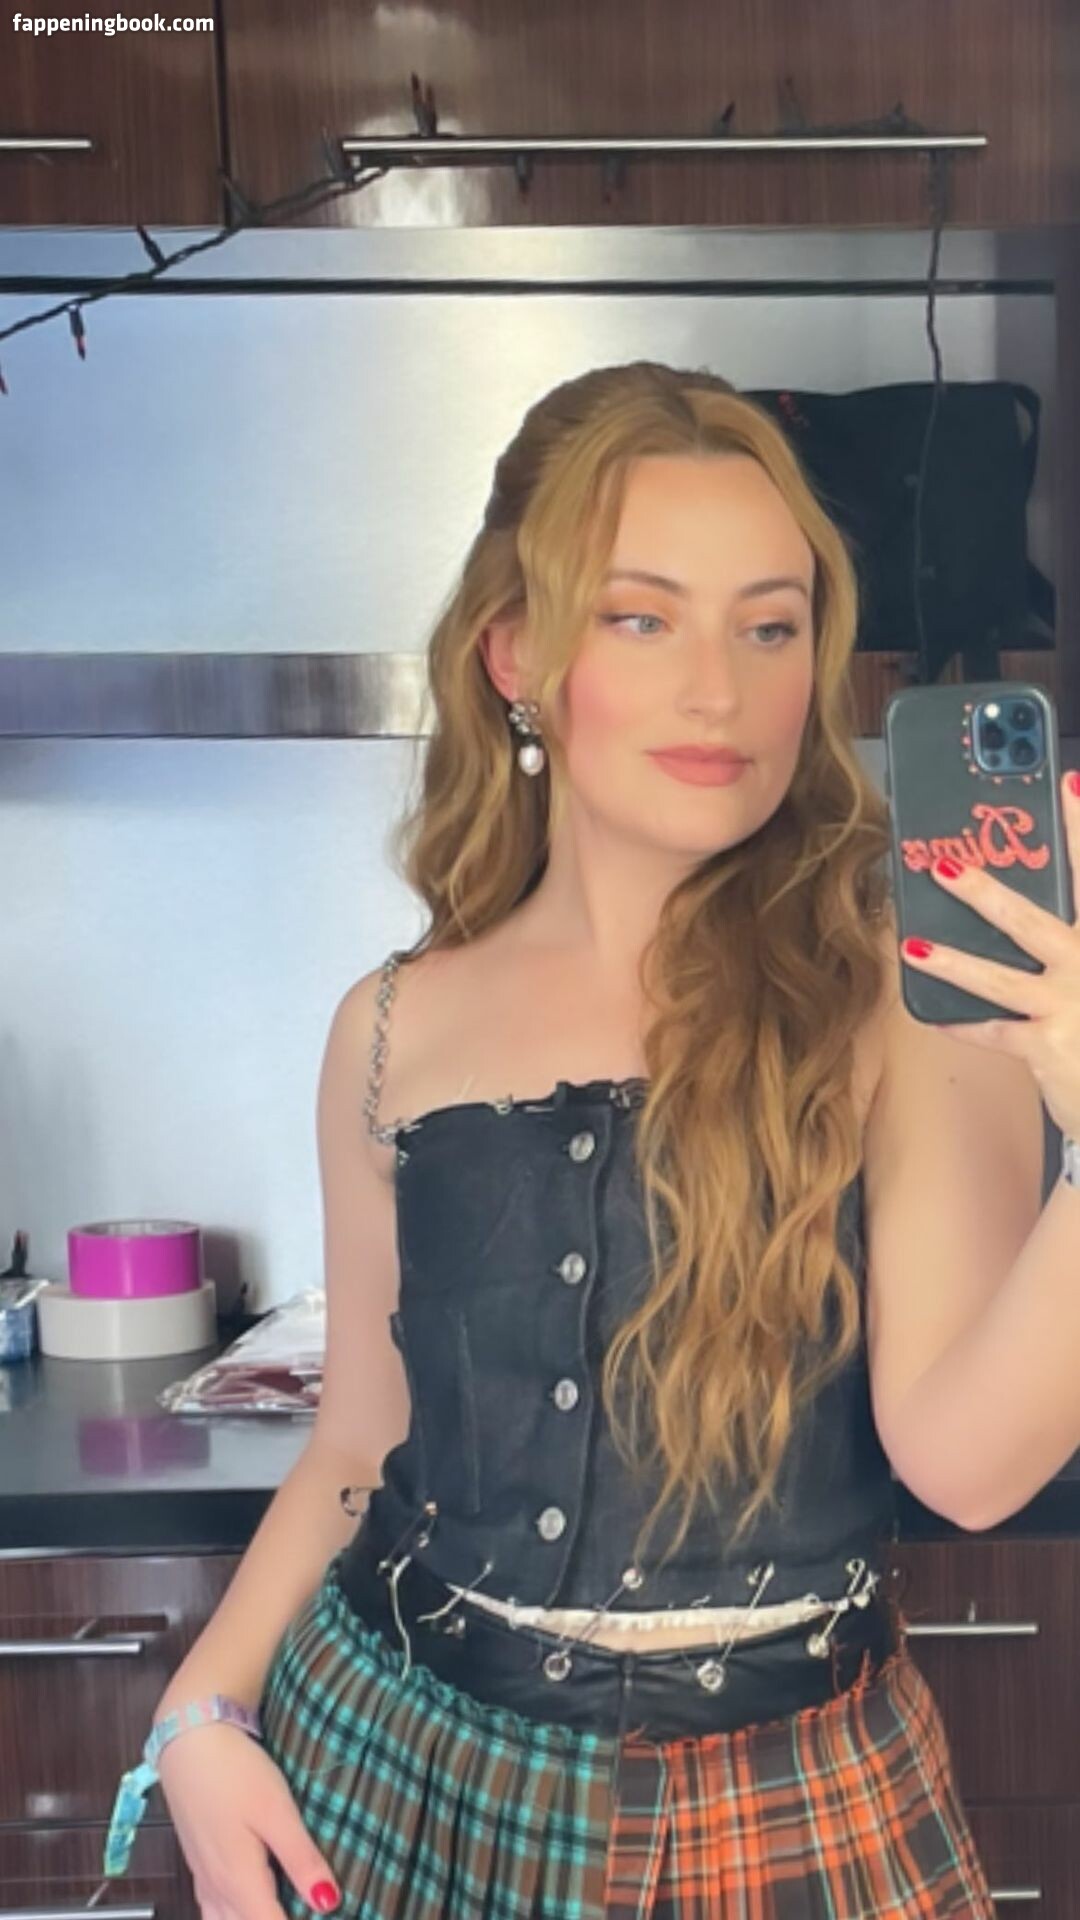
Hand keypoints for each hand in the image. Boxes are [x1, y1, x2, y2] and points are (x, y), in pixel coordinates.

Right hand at [156, 1721, 340, 1919]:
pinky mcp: (199, 1864)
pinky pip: (213, 1911)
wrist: (188, 1741)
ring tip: (281, 1907)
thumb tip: (328, 1903)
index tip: (322, 1914)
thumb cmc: (235, 1773)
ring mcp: (204, 1878)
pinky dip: (233, 1917)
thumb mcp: (277, 1811)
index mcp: (240, 1882)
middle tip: (306, 1909)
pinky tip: (247, 1905)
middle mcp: (218, 1890)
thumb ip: (302, 1859)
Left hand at [900, 769, 1079, 1141]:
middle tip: (942, 865)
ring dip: (953, 960)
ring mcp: (1071, 1005)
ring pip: (1001, 978)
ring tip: (912, 945)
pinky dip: (961, 1022)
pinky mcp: (1051, 1048)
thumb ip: (1072, 930)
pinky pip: (995, 1032)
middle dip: (985, 891)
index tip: (1066, 781)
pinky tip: (929, 1012)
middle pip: (1033, 919)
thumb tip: (1009, 903)